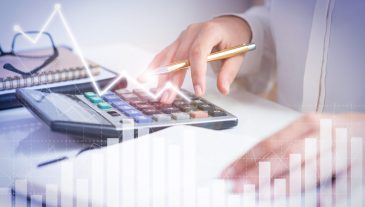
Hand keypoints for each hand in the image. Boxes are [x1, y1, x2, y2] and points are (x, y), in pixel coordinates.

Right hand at [138, 16, 251, 102]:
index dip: (196, 72)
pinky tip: (146, 77)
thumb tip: (223, 89)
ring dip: (161, 76)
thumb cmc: (233, 37)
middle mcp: (192, 33)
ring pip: (169, 57)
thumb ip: (229, 72)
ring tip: (157, 92)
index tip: (198, 90)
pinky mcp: (178, 43)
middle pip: (179, 57)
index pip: (198, 52)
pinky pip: (164, 54)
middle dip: (172, 80)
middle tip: (168, 97)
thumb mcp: (237, 54)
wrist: (228, 25)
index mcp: (209, 31)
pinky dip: (156, 66)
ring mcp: (183, 37)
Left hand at [221, 113, 364, 192]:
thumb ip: (286, 148)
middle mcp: (320, 135)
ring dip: (282, 184)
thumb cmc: (336, 132)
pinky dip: (327, 193)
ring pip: (307, 168)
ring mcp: (340, 149)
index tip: (228, 173)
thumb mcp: (310, 133)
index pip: (267, 143)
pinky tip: (314, 202)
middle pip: (283, 156)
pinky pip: (341, 183)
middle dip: (257, 173)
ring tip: (262, 194)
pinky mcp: (358, 165)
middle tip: (237, 187)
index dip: (245, 159)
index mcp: (305, 125)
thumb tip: (254, 166)